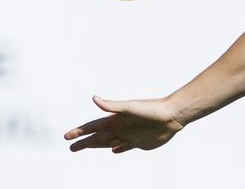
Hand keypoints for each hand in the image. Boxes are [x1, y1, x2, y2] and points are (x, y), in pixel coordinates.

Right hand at [64, 95, 183, 152]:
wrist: (173, 115)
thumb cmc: (152, 109)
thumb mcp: (130, 107)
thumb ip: (112, 105)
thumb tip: (93, 98)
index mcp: (116, 119)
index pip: (93, 127)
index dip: (80, 132)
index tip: (66, 137)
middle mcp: (121, 127)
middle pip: (98, 137)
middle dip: (84, 142)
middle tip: (71, 147)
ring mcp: (130, 135)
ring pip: (109, 142)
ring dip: (97, 145)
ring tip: (86, 147)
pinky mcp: (140, 142)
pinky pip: (126, 147)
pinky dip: (119, 149)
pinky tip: (115, 150)